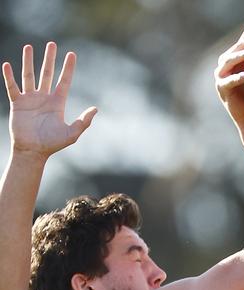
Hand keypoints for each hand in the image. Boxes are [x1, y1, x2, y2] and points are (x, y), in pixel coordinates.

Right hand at [2, 42, 95, 158]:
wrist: (33, 151)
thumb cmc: (52, 144)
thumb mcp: (71, 134)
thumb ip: (83, 122)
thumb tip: (95, 109)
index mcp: (57, 103)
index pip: (64, 81)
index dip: (68, 68)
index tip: (72, 54)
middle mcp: (44, 98)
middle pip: (47, 73)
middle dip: (49, 59)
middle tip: (52, 44)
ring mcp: (30, 99)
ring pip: (29, 75)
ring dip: (29, 61)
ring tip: (29, 47)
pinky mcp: (17, 103)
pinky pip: (12, 87)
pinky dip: (9, 77)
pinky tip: (7, 65)